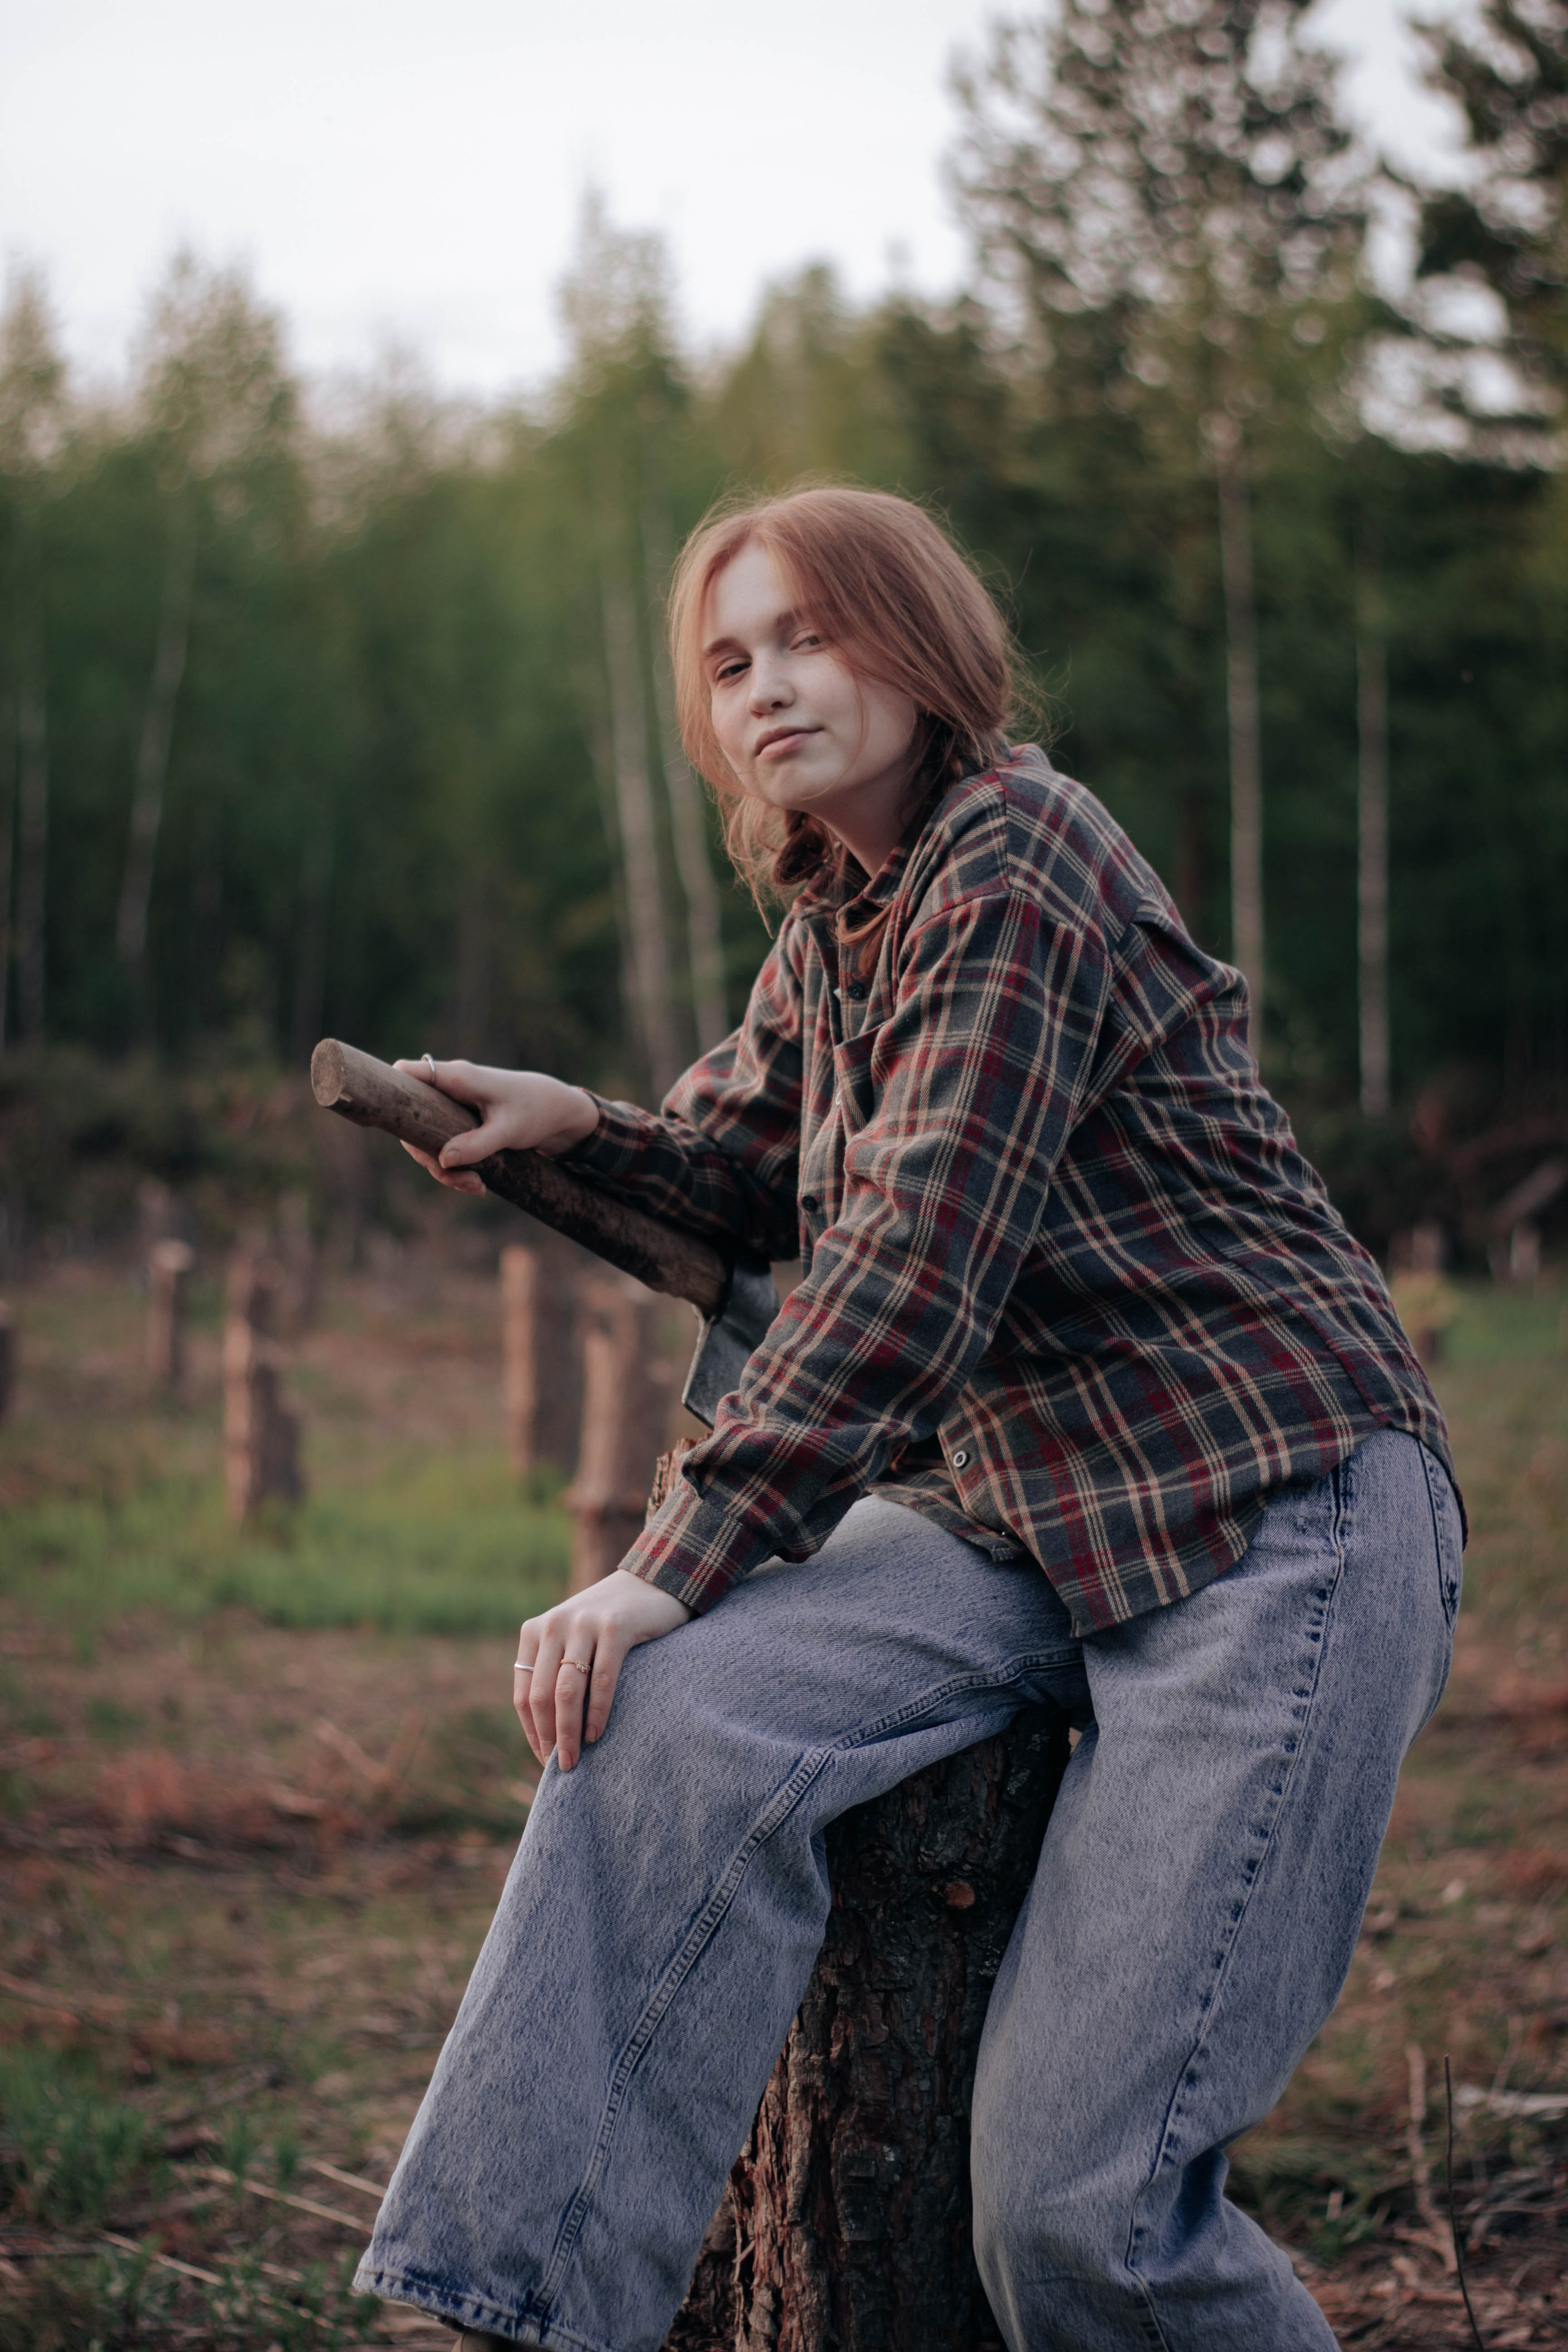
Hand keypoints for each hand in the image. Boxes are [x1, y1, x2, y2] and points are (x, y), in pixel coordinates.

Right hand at [392, 1058, 598, 1194]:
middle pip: (411, 1120)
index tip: (390, 1122)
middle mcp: (449, 1088)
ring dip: (444, 1169)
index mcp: (458, 1077)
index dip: (389, 1090)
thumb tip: (443, 1160)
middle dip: (426, 1155)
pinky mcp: (459, 1122)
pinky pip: (442, 1146)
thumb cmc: (535, 1111)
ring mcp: (452, 1106)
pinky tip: (478, 1185)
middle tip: (456, 1178)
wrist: (559, 1111)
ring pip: (426, 1139)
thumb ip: (477, 1144)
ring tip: (477, 1187)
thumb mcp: (510, 1131)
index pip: (406, 1071)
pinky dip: (455, 1168)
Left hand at [514, 1569, 690, 1769]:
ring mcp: (584, 1625)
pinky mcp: (615, 1627)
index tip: (544, 1759)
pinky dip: (597, 1713)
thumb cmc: (610, 1625)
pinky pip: (601, 1680)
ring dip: (569, 1733)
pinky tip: (597, 1734)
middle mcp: (553, 1625)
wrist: (653, 1583)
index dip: (532, 1732)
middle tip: (561, 1768)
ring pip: (567, 1692)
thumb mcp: (572, 1641)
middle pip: (542, 1696)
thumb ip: (555, 1673)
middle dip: (548, 1738)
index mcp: (534, 1631)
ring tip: (575, 1760)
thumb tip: (546, 1734)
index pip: (524, 1694)